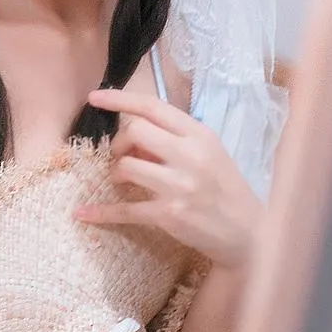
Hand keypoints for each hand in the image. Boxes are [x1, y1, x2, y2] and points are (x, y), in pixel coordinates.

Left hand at [72, 88, 262, 270]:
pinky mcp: (168, 215)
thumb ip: (174, 138)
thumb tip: (132, 130)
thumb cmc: (224, 187)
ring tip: (124, 180)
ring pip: (126, 166)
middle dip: (120, 142)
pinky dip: (100, 212)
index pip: (153, 107)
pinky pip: (124, 210)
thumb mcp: (209, 153)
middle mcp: (190, 157)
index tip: (94, 97)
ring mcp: (179, 187)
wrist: (249, 233)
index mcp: (200, 136)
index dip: (119, 99)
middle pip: (135, 131)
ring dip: (116, 172)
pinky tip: (82, 213)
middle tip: (122, 155)